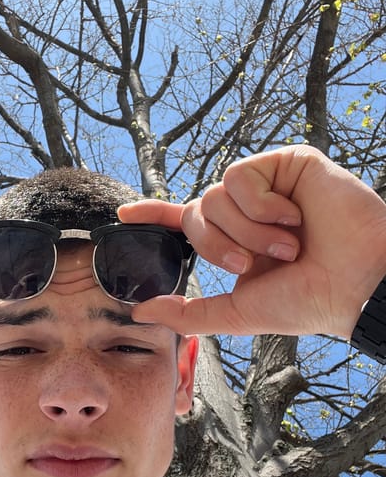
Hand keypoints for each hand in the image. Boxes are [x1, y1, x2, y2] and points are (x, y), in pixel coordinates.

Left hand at [118, 146, 385, 338]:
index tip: (122, 216)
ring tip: (288, 243)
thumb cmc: (307, 300)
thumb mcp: (239, 312)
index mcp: (235, 242)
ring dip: (247, 230)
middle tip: (259, 263)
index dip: (153, 216)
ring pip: (213, 195)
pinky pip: (239, 176)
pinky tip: (294, 216)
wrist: (355, 284)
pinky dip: (261, 205)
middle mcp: (246, 213)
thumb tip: (138, 311)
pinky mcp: (284, 163)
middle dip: (220, 246)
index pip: (184, 224)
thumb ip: (189, 313)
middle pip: (195, 213)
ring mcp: (265, 186)